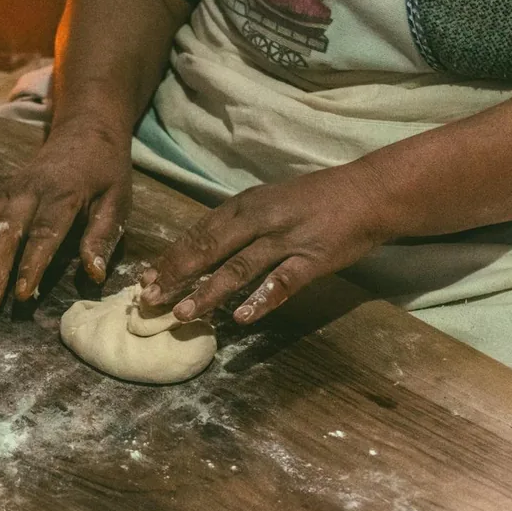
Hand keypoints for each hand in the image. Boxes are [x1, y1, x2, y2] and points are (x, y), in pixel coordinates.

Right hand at [0, 121, 132, 309]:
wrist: (85, 130)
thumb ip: (103, 237)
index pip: (43, 233)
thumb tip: (94, 276)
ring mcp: (12, 190)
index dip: (31, 265)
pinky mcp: (1, 194)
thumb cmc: (106, 173)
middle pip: (6, 233)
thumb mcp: (117, 201)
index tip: (22, 295)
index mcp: (63, 194)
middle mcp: (31, 191)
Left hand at [140, 163, 390, 323]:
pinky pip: (282, 282)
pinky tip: (241, 318)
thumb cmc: (313, 201)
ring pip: (239, 267)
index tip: (143, 279)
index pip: (197, 233)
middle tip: (149, 299)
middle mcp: (259, 219)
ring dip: (208, 293)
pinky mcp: (313, 258)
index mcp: (244, 205)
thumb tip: (197, 250)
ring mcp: (286, 239)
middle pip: (209, 249)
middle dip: (176, 276)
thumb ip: (235, 225)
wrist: (368, 192)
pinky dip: (261, 300)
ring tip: (182, 315)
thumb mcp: (268, 203)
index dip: (169, 257)